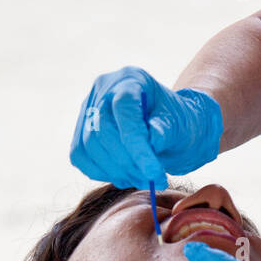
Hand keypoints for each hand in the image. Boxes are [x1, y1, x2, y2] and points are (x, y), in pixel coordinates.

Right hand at [69, 66, 222, 188]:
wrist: (169, 128)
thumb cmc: (177, 122)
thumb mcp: (180, 124)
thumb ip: (165, 129)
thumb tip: (151, 141)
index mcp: (131, 79)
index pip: (124, 110)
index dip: (137, 146)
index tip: (154, 173)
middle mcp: (104, 89)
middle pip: (102, 130)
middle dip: (127, 163)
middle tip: (151, 181)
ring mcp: (88, 109)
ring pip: (88, 146)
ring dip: (116, 172)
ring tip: (142, 180)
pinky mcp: (81, 130)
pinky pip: (80, 156)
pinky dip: (101, 173)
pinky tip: (125, 177)